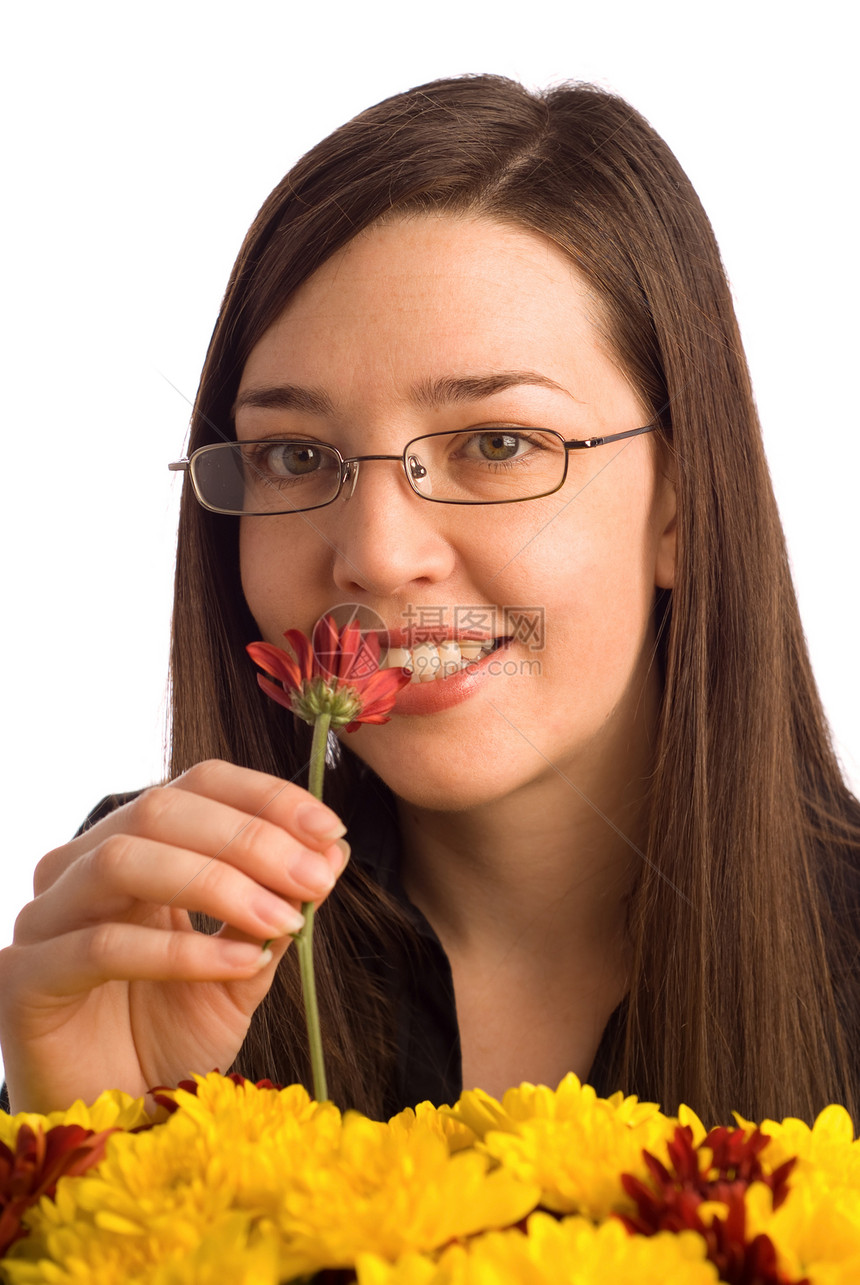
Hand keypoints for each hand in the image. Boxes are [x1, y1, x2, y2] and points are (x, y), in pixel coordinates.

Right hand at [0, 761, 348, 1111]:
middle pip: (159, 809)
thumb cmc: (172, 1038)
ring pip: (124, 860)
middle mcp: (79, 869)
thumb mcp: (243, 966)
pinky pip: (103, 945)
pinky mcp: (24, 979)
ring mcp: (44, 919)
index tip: (329, 829)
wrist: (119, 1126)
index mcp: (134, 847)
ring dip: (217, 883)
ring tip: (281, 919)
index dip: (265, 797)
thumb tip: (330, 853)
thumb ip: (275, 907)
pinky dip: (182, 950)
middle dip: (250, 838)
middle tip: (316, 878)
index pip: (196, 786)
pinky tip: (238, 964)